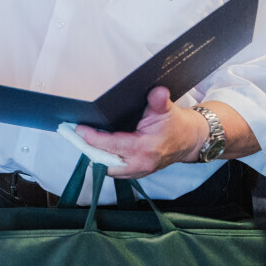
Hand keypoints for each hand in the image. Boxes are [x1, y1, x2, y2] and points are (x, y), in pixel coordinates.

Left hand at [76, 86, 207, 179]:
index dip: (94, 138)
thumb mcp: (167, 109)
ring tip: (83, 140)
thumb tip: (158, 92)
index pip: (113, 145)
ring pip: (108, 168)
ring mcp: (138, 171)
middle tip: (77, 134)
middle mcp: (140, 164)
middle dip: (90, 149)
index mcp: (145, 148)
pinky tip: (95, 148)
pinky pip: (114, 170)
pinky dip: (104, 160)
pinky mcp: (136, 173)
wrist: (188, 140)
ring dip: (95, 156)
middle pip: (105, 161)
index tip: (79, 129)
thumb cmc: (175, 124)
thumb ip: (159, 101)